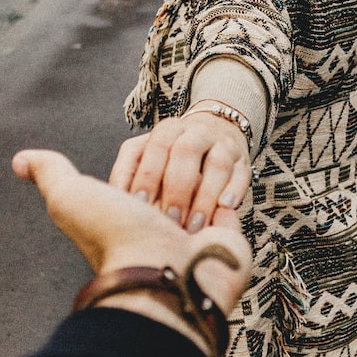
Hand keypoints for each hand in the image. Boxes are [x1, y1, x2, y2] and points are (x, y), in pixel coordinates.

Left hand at [12, 150, 251, 337]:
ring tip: (191, 218)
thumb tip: (20, 160)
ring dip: (200, 194)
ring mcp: (198, 233)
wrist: (163, 275)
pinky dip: (228, 199)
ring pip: (207, 184)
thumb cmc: (114, 238)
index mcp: (129, 217)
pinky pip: (235, 201)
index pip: (145, 171)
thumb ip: (50, 172)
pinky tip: (219, 208)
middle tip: (167, 209)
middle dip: (175, 184)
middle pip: (178, 175)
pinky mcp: (230, 237)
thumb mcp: (70, 196)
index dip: (144, 174)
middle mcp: (162, 228)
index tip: (137, 195)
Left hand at [109, 112, 251, 231]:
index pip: (155, 148)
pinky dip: (234, 190)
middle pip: (186, 152)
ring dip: (205, 196)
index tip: (139, 206)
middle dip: (177, 189)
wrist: (216, 133)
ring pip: (217, 163)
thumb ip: (130, 172)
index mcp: (167, 131)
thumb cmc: (171, 160)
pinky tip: (225, 209)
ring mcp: (222, 144)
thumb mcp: (147, 157)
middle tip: (169, 220)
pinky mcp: (243, 160)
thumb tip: (113, 197)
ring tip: (194, 225)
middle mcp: (195, 132)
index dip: (147, 176)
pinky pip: (241, 173)